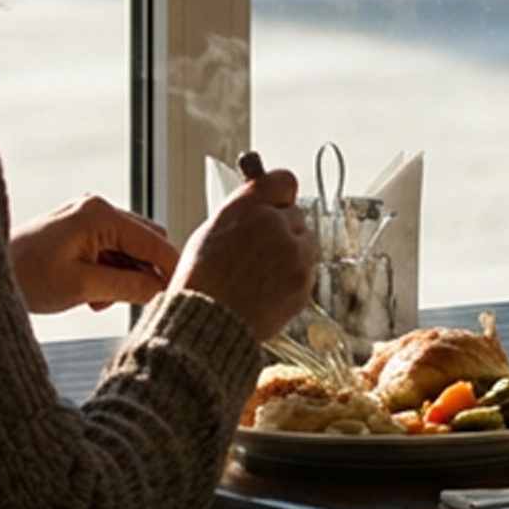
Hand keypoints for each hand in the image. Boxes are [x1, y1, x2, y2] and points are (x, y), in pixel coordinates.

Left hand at [9, 196, 177, 315]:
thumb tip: (161, 291)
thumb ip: (127, 286)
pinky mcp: (80, 229)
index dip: (169, 270)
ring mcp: (88, 216)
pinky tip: (90, 292)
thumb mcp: (82, 286)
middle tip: (129, 301)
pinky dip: (110, 272)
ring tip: (97, 299)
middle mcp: (97, 208)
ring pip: (130, 249)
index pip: (154, 242)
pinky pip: (112, 250)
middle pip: (146, 242)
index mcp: (100, 215)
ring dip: (124, 276)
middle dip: (144, 273)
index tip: (177, 297)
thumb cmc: (25, 276)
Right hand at [174, 163, 320, 345]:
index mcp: (249, 205)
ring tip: (261, 274)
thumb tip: (258, 204)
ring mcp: (294, 254)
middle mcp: (275, 224)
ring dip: (291, 253)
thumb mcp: (211, 231)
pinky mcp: (304, 283)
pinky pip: (307, 272)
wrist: (207, 327)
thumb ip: (242, 212)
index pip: (284, 180)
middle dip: (282, 229)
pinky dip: (293, 279)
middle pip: (295, 215)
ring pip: (305, 243)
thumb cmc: (201, 283)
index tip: (277, 201)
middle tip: (260, 249)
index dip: (279, 194)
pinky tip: (267, 290)